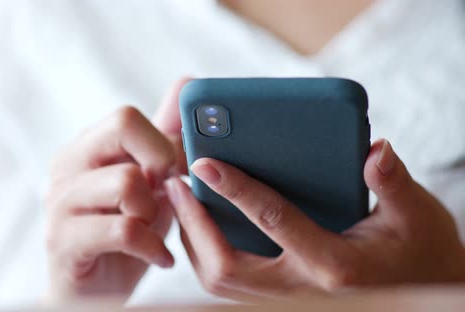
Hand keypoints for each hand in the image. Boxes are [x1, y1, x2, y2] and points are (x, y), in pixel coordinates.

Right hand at [45, 78, 188, 300]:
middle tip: (166, 194)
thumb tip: (186, 82)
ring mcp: (60, 203)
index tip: (174, 172)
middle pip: (121, 127)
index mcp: (86, 148)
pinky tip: (161, 257)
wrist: (97, 290)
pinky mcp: (63, 241)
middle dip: (160, 162)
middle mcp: (67, 167)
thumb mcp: (150, 182)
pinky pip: (122, 230)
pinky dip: (152, 246)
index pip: (126, 116)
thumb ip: (162, 136)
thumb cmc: (124, 232)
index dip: (162, 142)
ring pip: (127, 182)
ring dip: (156, 210)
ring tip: (155, 228)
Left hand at [165, 139, 464, 300]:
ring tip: (182, 201)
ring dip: (195, 241)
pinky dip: (209, 254)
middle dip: (194, 225)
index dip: (236, 190)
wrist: (424, 294)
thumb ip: (393, 182)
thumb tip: (374, 150)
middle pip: (227, 267)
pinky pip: (231, 284)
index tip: (204, 163)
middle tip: (177, 185)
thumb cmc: (421, 253)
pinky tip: (203, 226)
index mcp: (335, 265)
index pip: (274, 221)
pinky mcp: (282, 302)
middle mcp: (304, 290)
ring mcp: (289, 301)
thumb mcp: (418, 216)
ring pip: (221, 282)